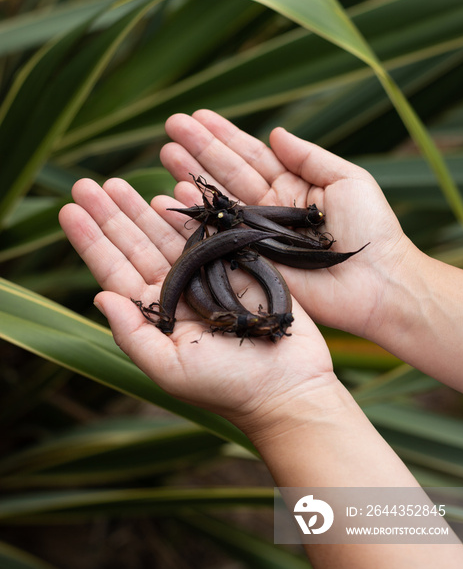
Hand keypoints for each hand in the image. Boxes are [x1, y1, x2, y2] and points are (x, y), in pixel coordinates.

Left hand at [59, 177, 334, 433]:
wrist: (288, 385)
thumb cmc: (227, 386)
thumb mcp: (169, 368)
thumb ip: (133, 334)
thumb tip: (98, 295)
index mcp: (156, 313)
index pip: (115, 269)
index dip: (91, 240)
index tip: (68, 209)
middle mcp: (177, 289)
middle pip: (136, 243)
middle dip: (111, 213)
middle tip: (86, 183)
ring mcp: (208, 274)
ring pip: (168, 231)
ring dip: (142, 206)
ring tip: (119, 181)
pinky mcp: (238, 263)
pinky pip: (210, 229)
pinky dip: (192, 210)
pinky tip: (172, 190)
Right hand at [160, 110, 415, 339]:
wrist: (378, 281)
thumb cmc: (370, 228)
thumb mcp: (348, 179)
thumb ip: (309, 156)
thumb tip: (276, 132)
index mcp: (291, 187)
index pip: (251, 155)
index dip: (224, 136)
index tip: (198, 116)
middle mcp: (268, 210)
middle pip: (227, 173)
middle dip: (199, 149)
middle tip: (171, 126)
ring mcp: (257, 236)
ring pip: (218, 201)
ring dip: (191, 176)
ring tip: (166, 152)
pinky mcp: (251, 262)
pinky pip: (219, 236)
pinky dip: (196, 217)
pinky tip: (176, 194)